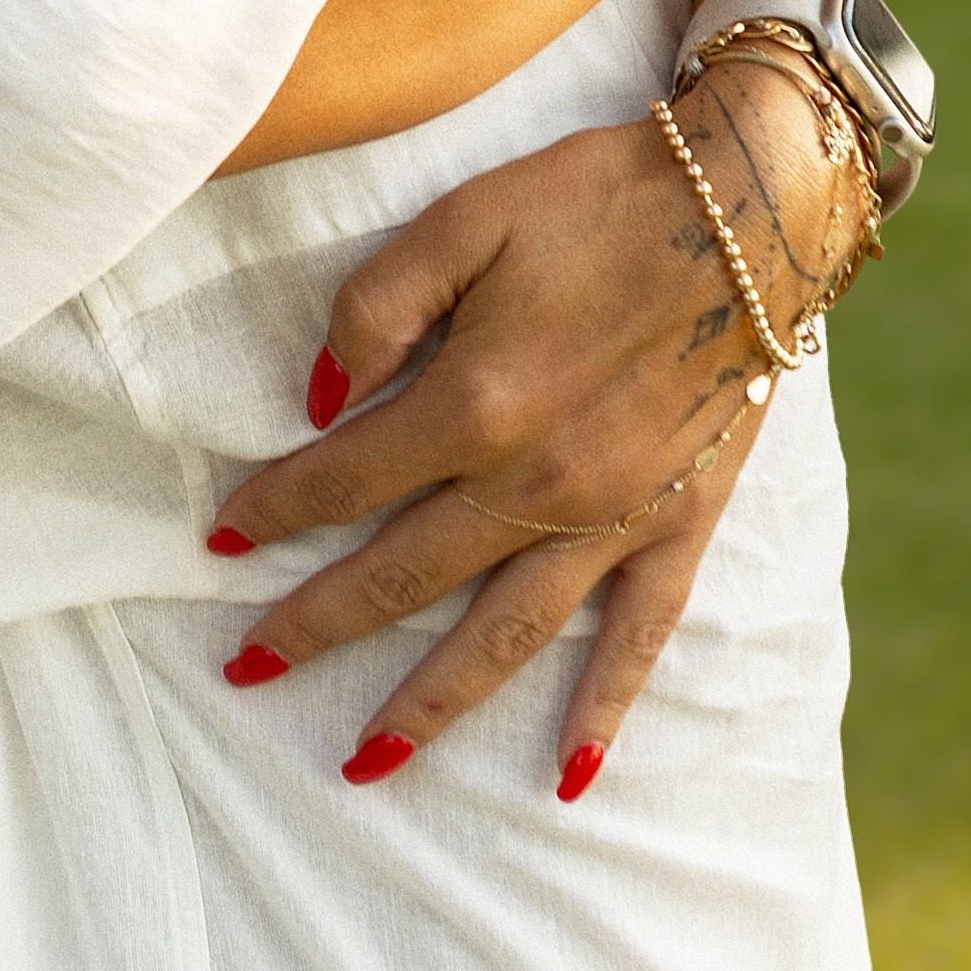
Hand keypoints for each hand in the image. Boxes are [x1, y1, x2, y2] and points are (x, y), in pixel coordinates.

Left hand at [206, 59, 855, 795]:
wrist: (750, 203)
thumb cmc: (596, 198)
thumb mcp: (466, 217)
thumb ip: (380, 304)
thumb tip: (320, 397)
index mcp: (476, 401)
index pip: (346, 478)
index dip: (276, 507)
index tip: (220, 536)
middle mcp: (539, 480)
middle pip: (403, 576)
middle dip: (316, 625)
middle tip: (245, 666)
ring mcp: (615, 513)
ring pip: (504, 634)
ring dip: (431, 704)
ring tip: (367, 763)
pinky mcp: (683, 522)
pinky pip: (639, 637)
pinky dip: (603, 709)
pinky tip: (566, 773)